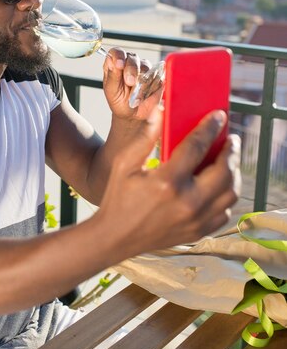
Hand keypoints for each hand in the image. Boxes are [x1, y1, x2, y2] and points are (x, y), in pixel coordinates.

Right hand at [95, 109, 240, 259]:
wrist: (114, 237)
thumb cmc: (118, 197)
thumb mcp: (125, 163)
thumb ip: (146, 136)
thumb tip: (160, 111)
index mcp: (167, 181)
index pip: (197, 146)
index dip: (210, 127)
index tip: (218, 115)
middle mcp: (187, 202)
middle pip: (224, 170)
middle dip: (232, 150)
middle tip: (231, 139)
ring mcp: (196, 220)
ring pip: (231, 192)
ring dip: (234, 172)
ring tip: (229, 159)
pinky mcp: (198, 232)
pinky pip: (225, 212)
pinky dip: (227, 195)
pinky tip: (220, 184)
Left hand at [102, 47, 160, 119]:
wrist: (133, 115)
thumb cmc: (119, 101)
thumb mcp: (111, 90)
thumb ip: (112, 75)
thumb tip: (112, 61)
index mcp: (116, 64)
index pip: (117, 52)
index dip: (118, 56)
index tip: (119, 64)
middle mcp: (129, 63)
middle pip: (132, 57)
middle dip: (131, 70)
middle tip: (130, 83)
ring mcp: (144, 69)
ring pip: (145, 65)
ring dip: (141, 80)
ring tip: (136, 94)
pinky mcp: (156, 76)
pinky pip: (156, 75)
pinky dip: (151, 84)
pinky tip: (146, 93)